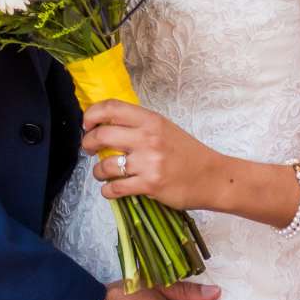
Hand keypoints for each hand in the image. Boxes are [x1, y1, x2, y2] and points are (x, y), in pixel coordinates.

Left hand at [83, 101, 227, 211]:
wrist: (213, 177)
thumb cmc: (188, 154)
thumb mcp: (165, 129)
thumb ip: (139, 126)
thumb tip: (106, 126)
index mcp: (151, 120)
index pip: (112, 108)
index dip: (92, 114)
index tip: (86, 124)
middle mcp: (148, 138)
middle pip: (102, 135)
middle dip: (89, 143)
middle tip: (89, 149)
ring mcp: (148, 162)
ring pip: (106, 166)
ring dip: (98, 171)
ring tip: (102, 173)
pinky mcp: (150, 184)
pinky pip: (116, 188)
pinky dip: (108, 191)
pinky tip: (110, 190)